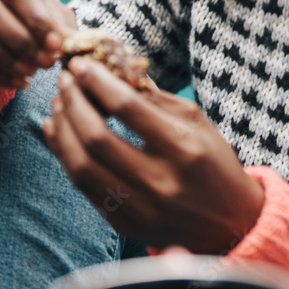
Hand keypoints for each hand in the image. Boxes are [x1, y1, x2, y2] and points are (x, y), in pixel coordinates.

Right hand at [0, 0, 75, 87]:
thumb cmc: (27, 9)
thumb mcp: (48, 10)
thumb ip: (59, 24)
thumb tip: (69, 42)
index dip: (36, 20)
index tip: (55, 45)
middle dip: (18, 41)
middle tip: (43, 63)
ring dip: (0, 57)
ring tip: (28, 72)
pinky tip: (13, 80)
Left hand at [43, 57, 264, 251]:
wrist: (229, 223)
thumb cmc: (214, 163)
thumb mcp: (196, 122)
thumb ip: (155, 100)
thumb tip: (113, 73)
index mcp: (183, 148)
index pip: (128, 109)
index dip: (98, 82)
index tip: (80, 65)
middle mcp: (159, 181)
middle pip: (96, 138)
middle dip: (73, 102)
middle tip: (65, 81)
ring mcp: (138, 207)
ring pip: (80, 166)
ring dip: (63, 128)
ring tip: (59, 103)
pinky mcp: (123, 224)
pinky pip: (81, 186)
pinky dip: (63, 155)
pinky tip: (58, 131)